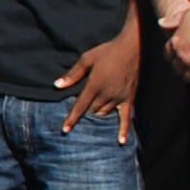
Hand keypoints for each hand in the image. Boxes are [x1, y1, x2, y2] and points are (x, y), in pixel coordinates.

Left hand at [56, 20, 142, 139]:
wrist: (132, 48)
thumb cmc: (108, 51)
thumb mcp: (86, 59)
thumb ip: (72, 74)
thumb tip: (57, 85)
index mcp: (94, 85)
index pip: (80, 106)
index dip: (72, 118)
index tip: (65, 130)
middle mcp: (107, 94)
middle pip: (92, 111)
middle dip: (85, 112)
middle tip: (82, 109)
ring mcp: (119, 97)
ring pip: (105, 114)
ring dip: (98, 115)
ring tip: (94, 114)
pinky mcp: (130, 98)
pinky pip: (127, 117)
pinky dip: (124, 130)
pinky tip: (121, 142)